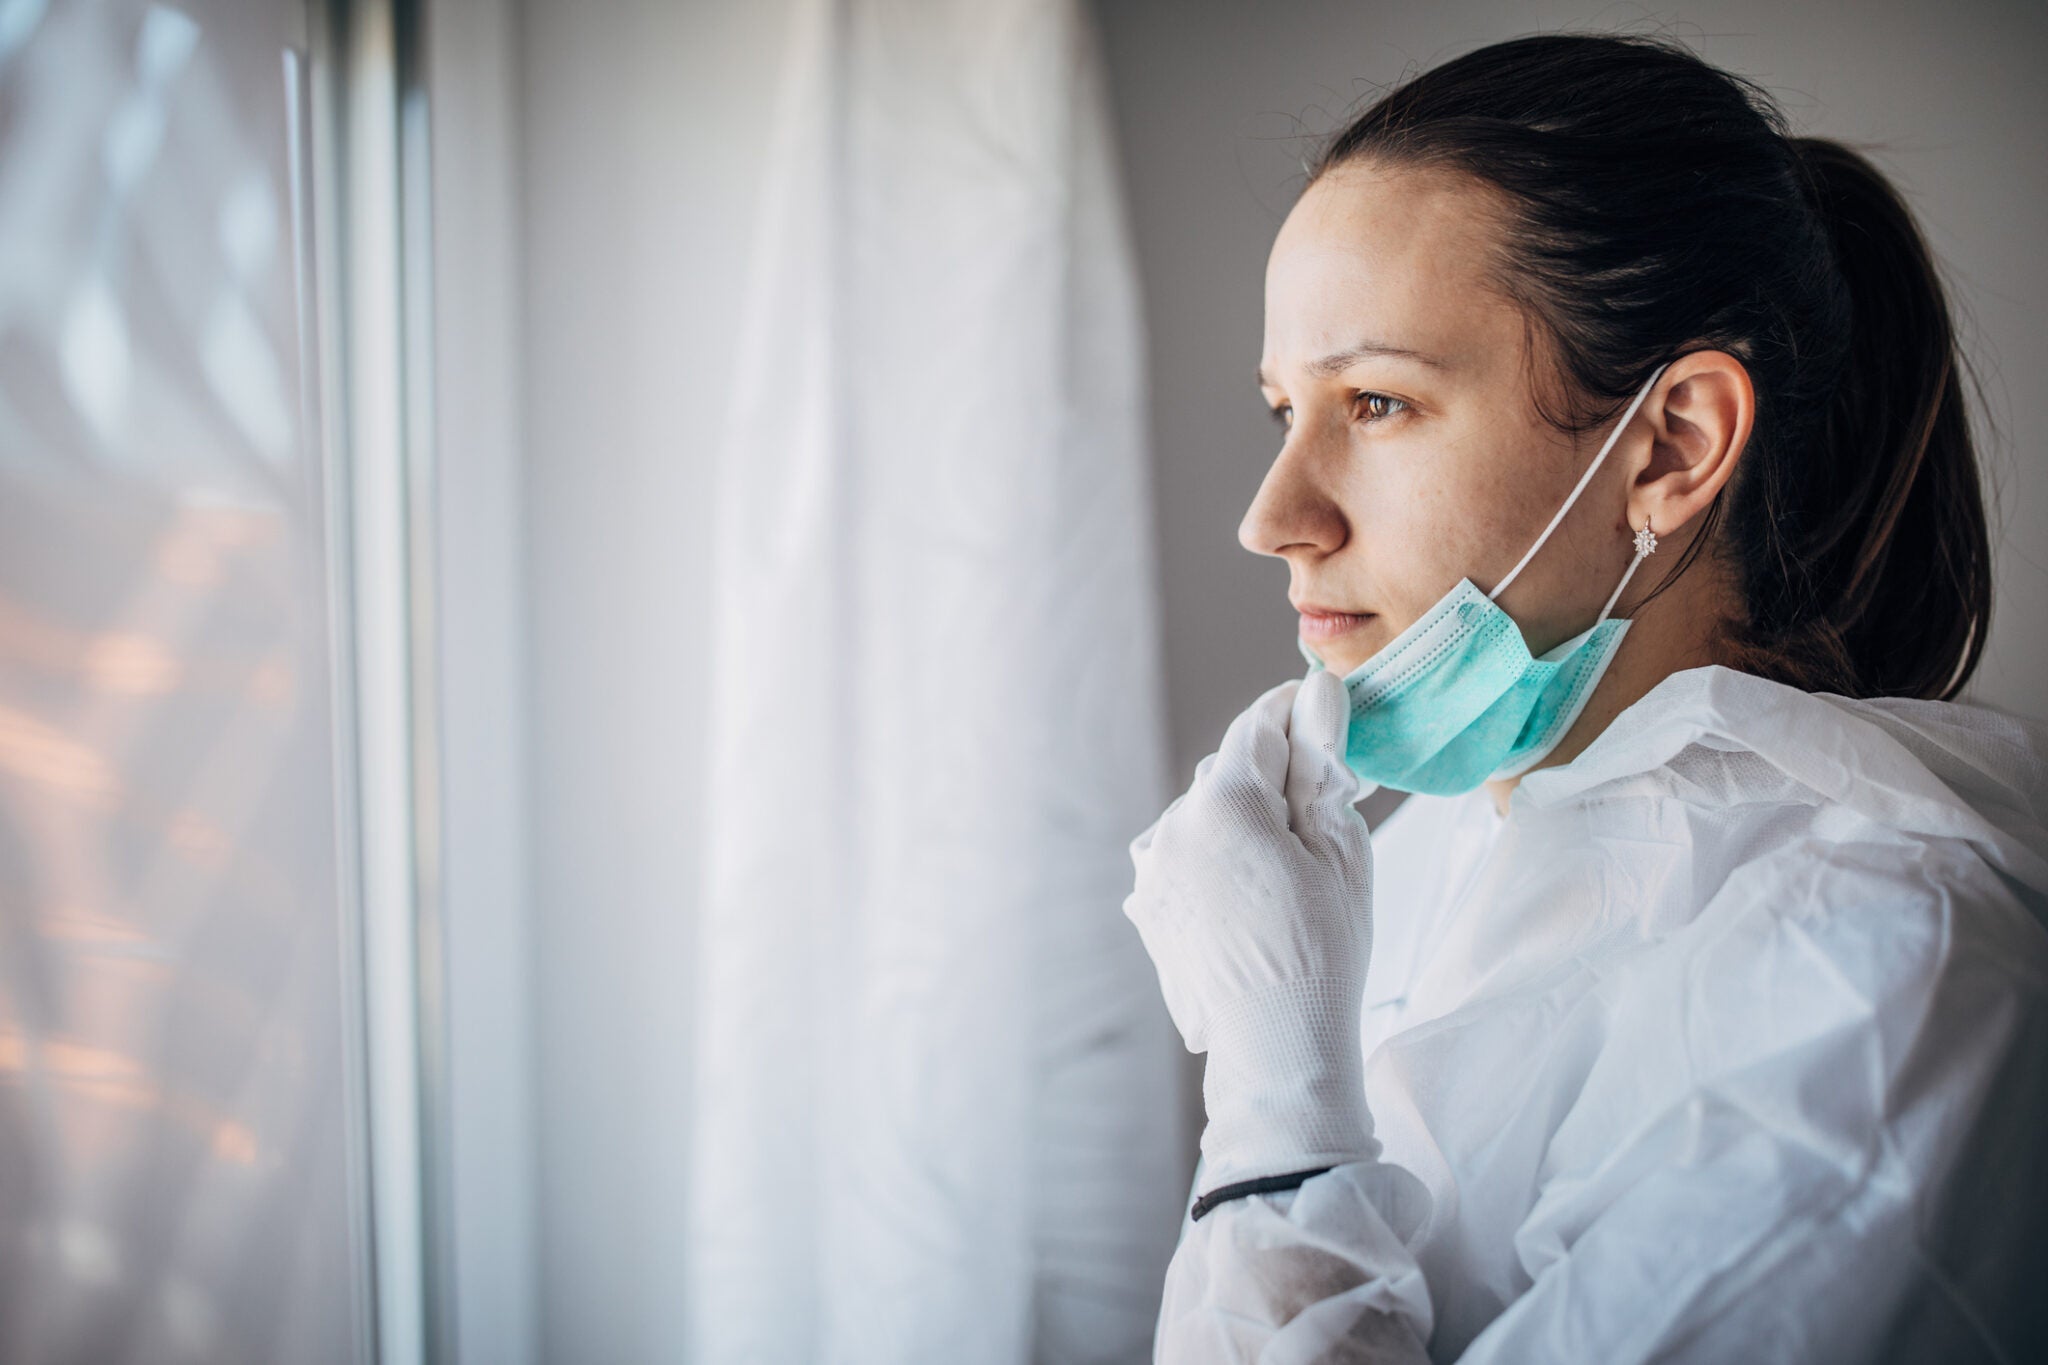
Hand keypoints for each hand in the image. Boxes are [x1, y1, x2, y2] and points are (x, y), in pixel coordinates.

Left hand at [1122, 668, 1377, 1186]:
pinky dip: (1220, 864)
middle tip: (1328, 813)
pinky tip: (1255, 903)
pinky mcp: (1148, 907)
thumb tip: (1315, 695)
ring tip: (1289, 876)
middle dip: (1275, 780)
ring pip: (1206, 817)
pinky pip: (1188, 860)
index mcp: (1222, 804)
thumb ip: (1321, 765)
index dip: (1297, 715)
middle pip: (1229, 773)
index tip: (1328, 721)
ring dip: (1244, 825)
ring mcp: (1152, 871)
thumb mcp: (1341, 851)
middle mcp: (1171, 828)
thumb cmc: (1322, 952)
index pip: (1260, 726)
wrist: (1275, 1050)